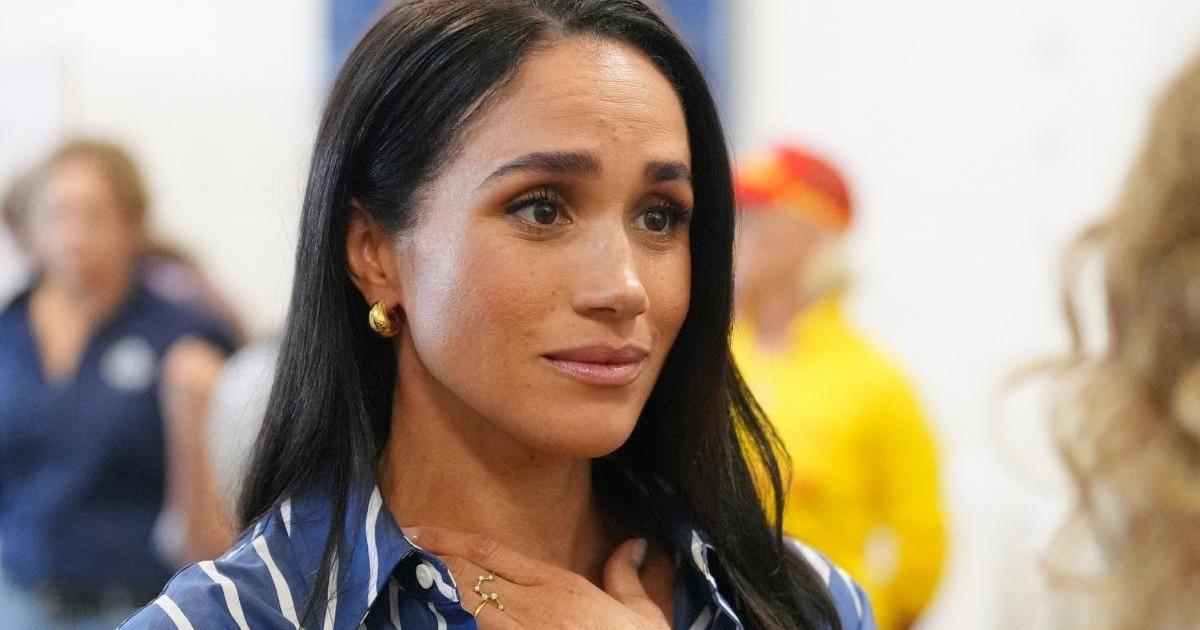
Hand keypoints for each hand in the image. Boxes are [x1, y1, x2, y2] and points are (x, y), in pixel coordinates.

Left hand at [404, 526, 670, 629]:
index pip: (492, 554)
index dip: (451, 541)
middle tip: (402, 545)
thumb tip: (635, 543)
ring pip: (462, 606)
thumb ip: (626, 576)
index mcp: (557, 586)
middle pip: (467, 576)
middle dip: (433, 560)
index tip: (420, 530)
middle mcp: (531, 608)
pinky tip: (434, 616)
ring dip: (435, 590)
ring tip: (407, 575)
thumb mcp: (642, 614)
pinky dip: (452, 623)